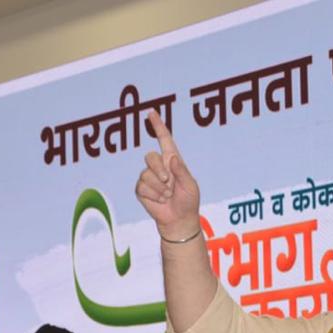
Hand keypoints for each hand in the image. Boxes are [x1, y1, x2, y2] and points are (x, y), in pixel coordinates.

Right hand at [135, 111, 201, 239]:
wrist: (179, 220)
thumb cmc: (188, 201)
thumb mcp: (190, 185)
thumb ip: (181, 171)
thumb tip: (170, 158)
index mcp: (172, 161)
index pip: (164, 139)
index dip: (158, 126)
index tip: (151, 113)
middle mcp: (159, 166)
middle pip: (150, 157)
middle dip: (159, 171)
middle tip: (169, 184)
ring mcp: (148, 178)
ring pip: (146, 174)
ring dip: (159, 188)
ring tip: (168, 196)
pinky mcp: (141, 189)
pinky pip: (142, 186)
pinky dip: (153, 195)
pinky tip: (160, 200)